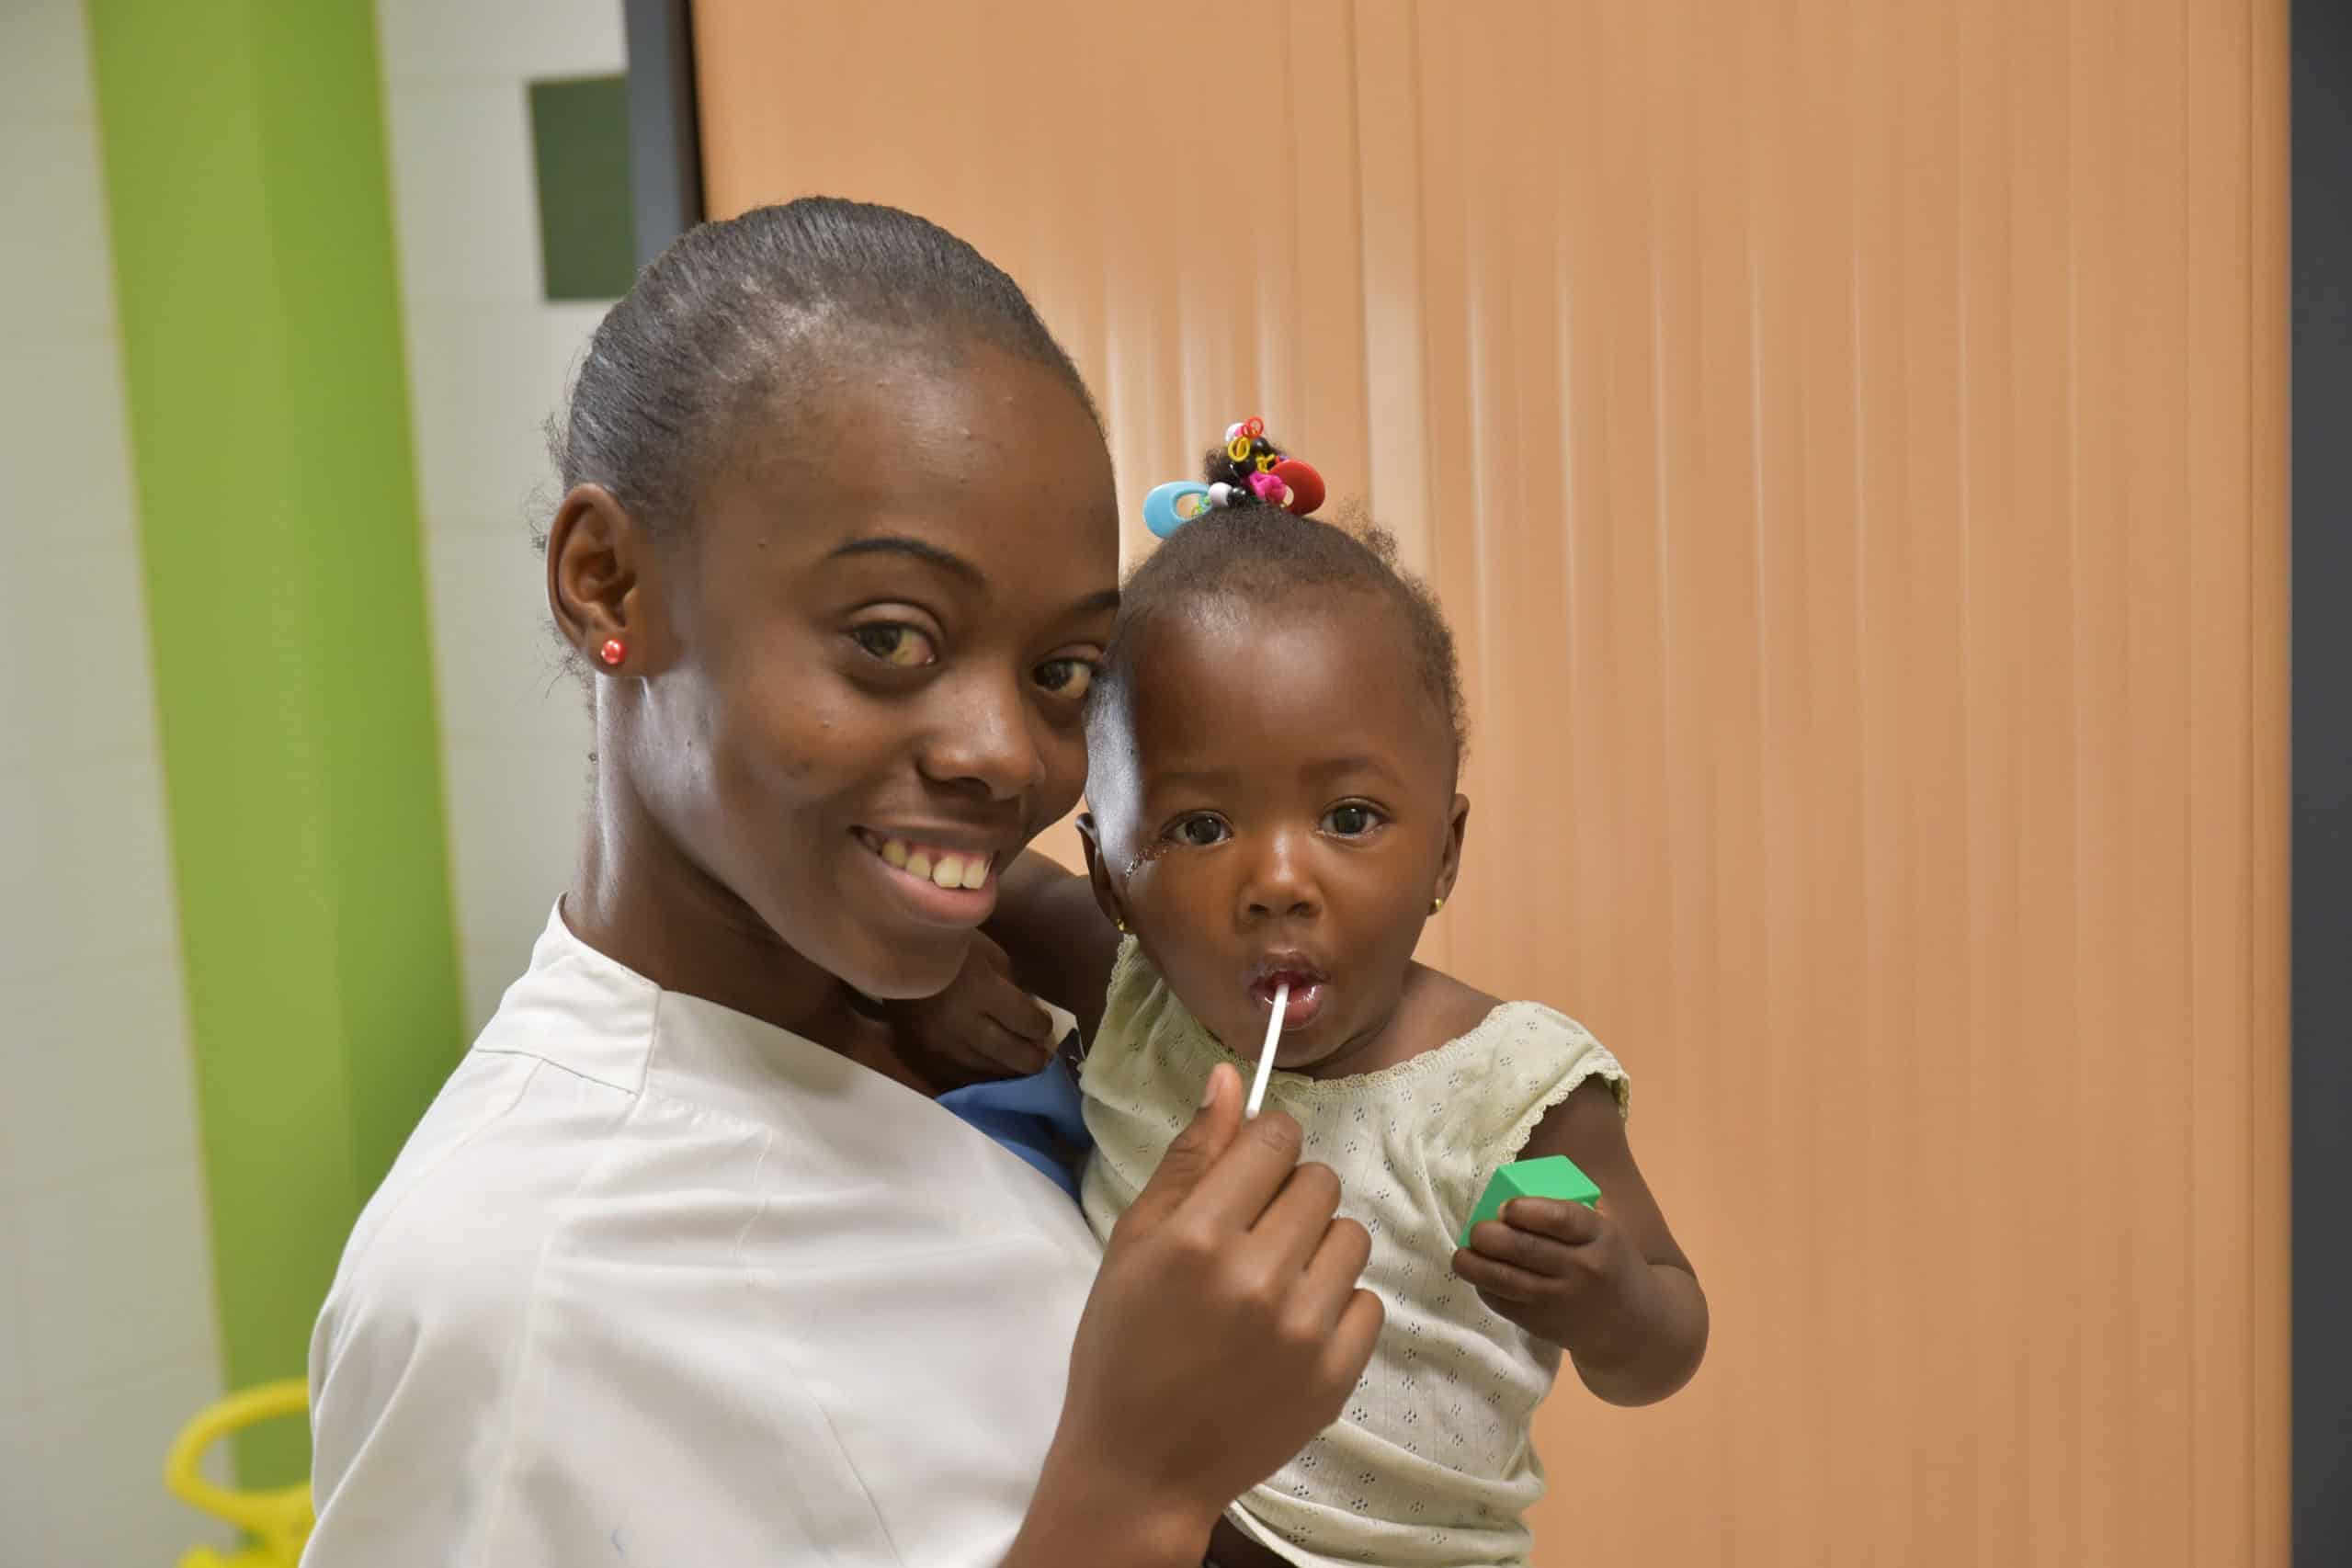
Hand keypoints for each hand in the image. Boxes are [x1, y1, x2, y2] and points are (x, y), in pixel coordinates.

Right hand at [877, 931, 1055, 1089]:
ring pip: (988, 1074)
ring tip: (1019, 1067)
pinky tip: (988, 1073)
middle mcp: (962, 1024)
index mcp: (981, 990)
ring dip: (1009, 1072)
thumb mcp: (989, 954)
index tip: (1042, 1022)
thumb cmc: (945, 947)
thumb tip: (1030, 1016)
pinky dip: (978, 1078)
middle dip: (1034, 1057)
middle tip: (1041, 1056)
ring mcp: (940, 1046)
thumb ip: (1012, 986)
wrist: (889, 954)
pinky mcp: (922, 1058)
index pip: (1028, 1022)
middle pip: (1013, 1055)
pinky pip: (959, 1080)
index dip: (1041, 1025)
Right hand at [1010, 1065, 1383, 1565]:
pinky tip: (1292, 1328)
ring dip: (1318, 1247)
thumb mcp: (1134, 1243)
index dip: (1263, 1146)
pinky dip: (1336, 1306)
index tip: (1248, 1174)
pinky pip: (1368, 1300)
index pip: (1274, 1139)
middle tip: (1251, 1239)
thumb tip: (1230, 1077)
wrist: (1141, 1466)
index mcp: (1198, 1236)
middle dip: (1288, 1196)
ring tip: (1275, 1283)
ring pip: (1350, 1236)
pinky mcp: (1337, 1374)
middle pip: (1319, 1180)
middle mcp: (1259, 1276)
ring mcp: (1305, 1329)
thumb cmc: (1122, 1345)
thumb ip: (1189, 1159)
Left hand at [1452, 1197, 1653, 1353]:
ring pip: (1508, 1280)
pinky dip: (1486, 1289)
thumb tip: (1513, 1189)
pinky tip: (1480, 1278)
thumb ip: (1570, 1213)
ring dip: (1475, 1266)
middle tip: (1476, 1230)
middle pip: (1525, 1249)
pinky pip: (1506, 1305)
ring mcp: (1561, 1300)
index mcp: (1600, 1236)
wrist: (1634, 1324)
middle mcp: (1582, 1269)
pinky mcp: (1545, 1325)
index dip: (1527, 1210)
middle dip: (1489, 1236)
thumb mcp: (1606, 1232)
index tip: (1506, 1207)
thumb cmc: (1612, 1264)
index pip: (1561, 1219)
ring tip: (1462, 1256)